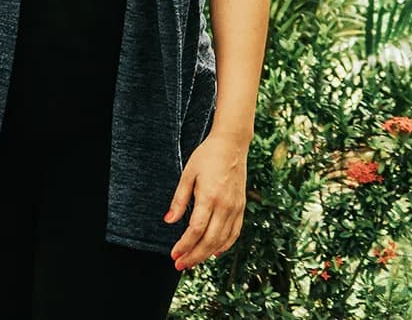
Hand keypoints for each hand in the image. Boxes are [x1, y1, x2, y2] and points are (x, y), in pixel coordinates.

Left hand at [165, 132, 247, 270]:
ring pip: (222, 240)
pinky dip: (225, 245)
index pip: (196, 229)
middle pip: (210, 240)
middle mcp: (225, 205)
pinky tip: (214, 252)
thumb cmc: (206, 156)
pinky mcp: (242, 207)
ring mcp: (236, 208)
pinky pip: (235, 233)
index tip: (174, 255)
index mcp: (209, 196)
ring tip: (193, 261)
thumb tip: (169, 221)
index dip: (184, 245)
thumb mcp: (188, 173)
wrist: (232, 145)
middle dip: (194, 256)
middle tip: (180, 265)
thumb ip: (179, 199)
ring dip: (207, 254)